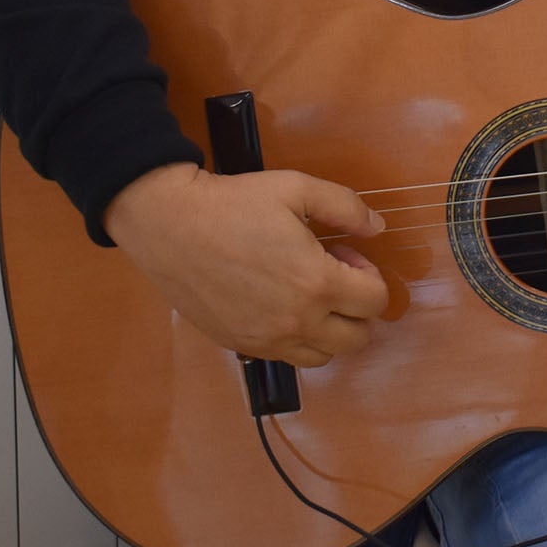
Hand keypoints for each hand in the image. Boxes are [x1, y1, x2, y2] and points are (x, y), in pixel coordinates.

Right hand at [101, 162, 391, 365]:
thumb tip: (377, 227)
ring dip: (330, 329)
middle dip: (357, 308)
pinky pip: (287, 358)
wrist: (170, 225)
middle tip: (332, 276)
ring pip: (324, 356)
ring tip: (307, 294)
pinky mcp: (241, 345)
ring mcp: (267, 340)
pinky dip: (296, 339)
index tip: (344, 254)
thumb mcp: (296, 188)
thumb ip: (345, 207)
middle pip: (357, 338)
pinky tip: (279, 305)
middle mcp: (296, 322)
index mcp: (317, 283)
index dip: (370, 275)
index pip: (375, 301)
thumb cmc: (233, 203)